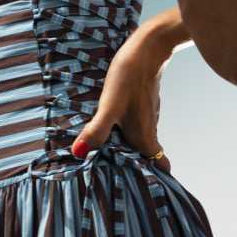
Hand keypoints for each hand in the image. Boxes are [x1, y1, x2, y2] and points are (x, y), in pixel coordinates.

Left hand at [71, 23, 171, 172]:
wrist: (148, 47)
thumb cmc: (130, 77)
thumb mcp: (109, 105)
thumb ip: (96, 130)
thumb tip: (78, 154)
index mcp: (144, 136)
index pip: (158, 167)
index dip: (152, 181)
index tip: (139, 190)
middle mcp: (149, 128)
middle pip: (147, 156)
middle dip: (134, 167)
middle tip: (112, 173)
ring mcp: (148, 114)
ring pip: (141, 138)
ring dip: (127, 146)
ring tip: (105, 150)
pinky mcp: (143, 101)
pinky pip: (136, 122)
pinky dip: (125, 128)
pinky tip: (110, 123)